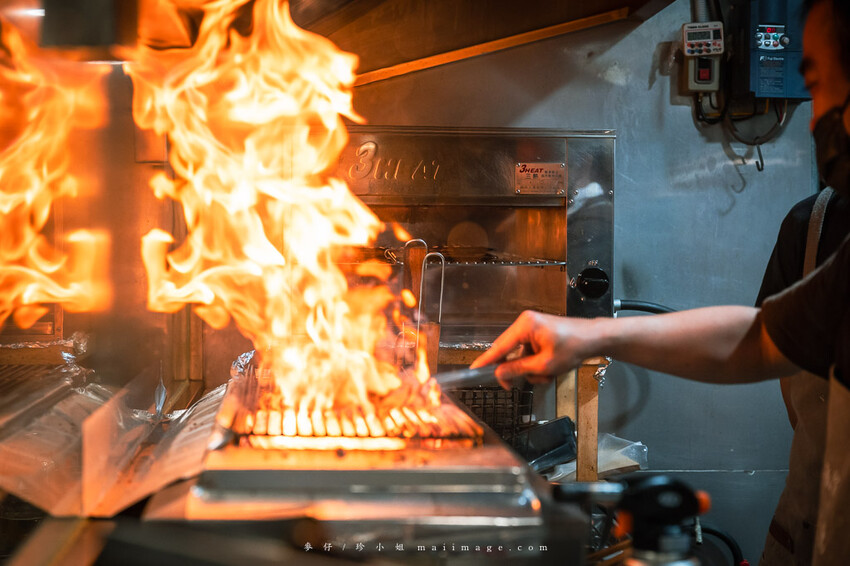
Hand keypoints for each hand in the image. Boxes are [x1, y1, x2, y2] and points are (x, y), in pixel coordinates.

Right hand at [470, 311, 594, 388]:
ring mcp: (532, 328)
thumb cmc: (574, 347)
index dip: (485, 361)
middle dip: (518, 370)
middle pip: (508, 352)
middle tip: (515, 385)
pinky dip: (537, 364)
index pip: (499, 347)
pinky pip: (529, 353)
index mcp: (524, 326)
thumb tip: (498, 374)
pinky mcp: (539, 334)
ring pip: (520, 356)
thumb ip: (518, 369)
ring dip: (531, 370)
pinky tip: (551, 369)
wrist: (596, 338)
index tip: (472, 370)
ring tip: (548, 374)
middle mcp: (525, 323)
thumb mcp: (544, 365)